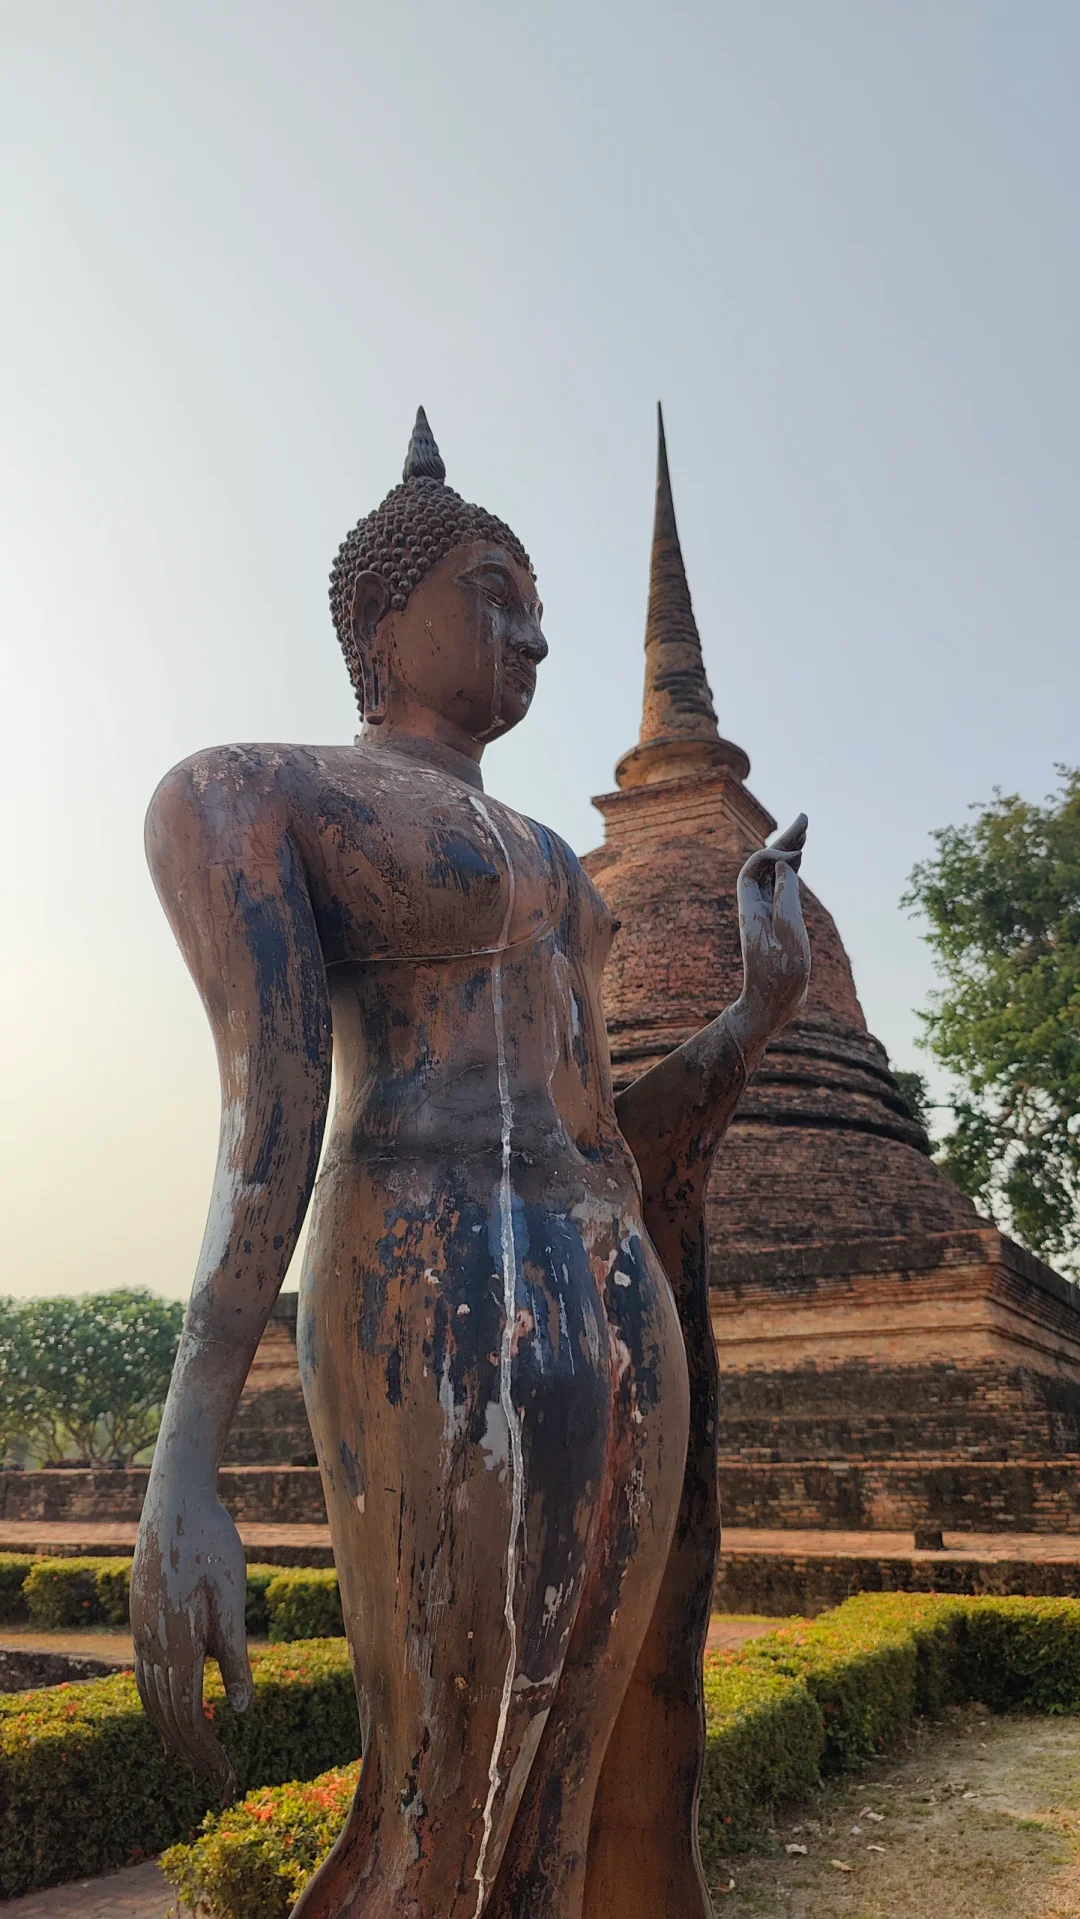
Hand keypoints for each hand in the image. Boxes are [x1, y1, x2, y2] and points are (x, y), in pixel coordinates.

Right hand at [131, 1477, 252, 1804]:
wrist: (175, 1501)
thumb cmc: (212, 1544)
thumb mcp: (232, 1597)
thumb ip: (235, 1655)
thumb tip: (239, 1712)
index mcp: (175, 1643)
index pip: (188, 1718)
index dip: (206, 1754)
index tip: (227, 1781)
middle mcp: (149, 1645)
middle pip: (167, 1718)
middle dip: (193, 1756)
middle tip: (220, 1787)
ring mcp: (140, 1633)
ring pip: (151, 1702)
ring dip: (175, 1737)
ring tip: (196, 1763)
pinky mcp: (140, 1620)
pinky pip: (146, 1678)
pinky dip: (160, 1708)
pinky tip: (174, 1716)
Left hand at [728, 815, 810, 1053]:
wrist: (771, 1006)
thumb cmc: (780, 976)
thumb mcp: (789, 937)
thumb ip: (787, 899)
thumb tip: (786, 865)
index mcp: (752, 908)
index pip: (755, 866)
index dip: (774, 852)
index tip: (798, 856)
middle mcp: (755, 907)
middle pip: (766, 865)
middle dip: (785, 841)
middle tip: (806, 819)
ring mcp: (766, 914)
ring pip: (776, 875)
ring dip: (790, 852)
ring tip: (806, 832)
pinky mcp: (776, 923)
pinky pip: (782, 889)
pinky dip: (792, 872)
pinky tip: (801, 862)